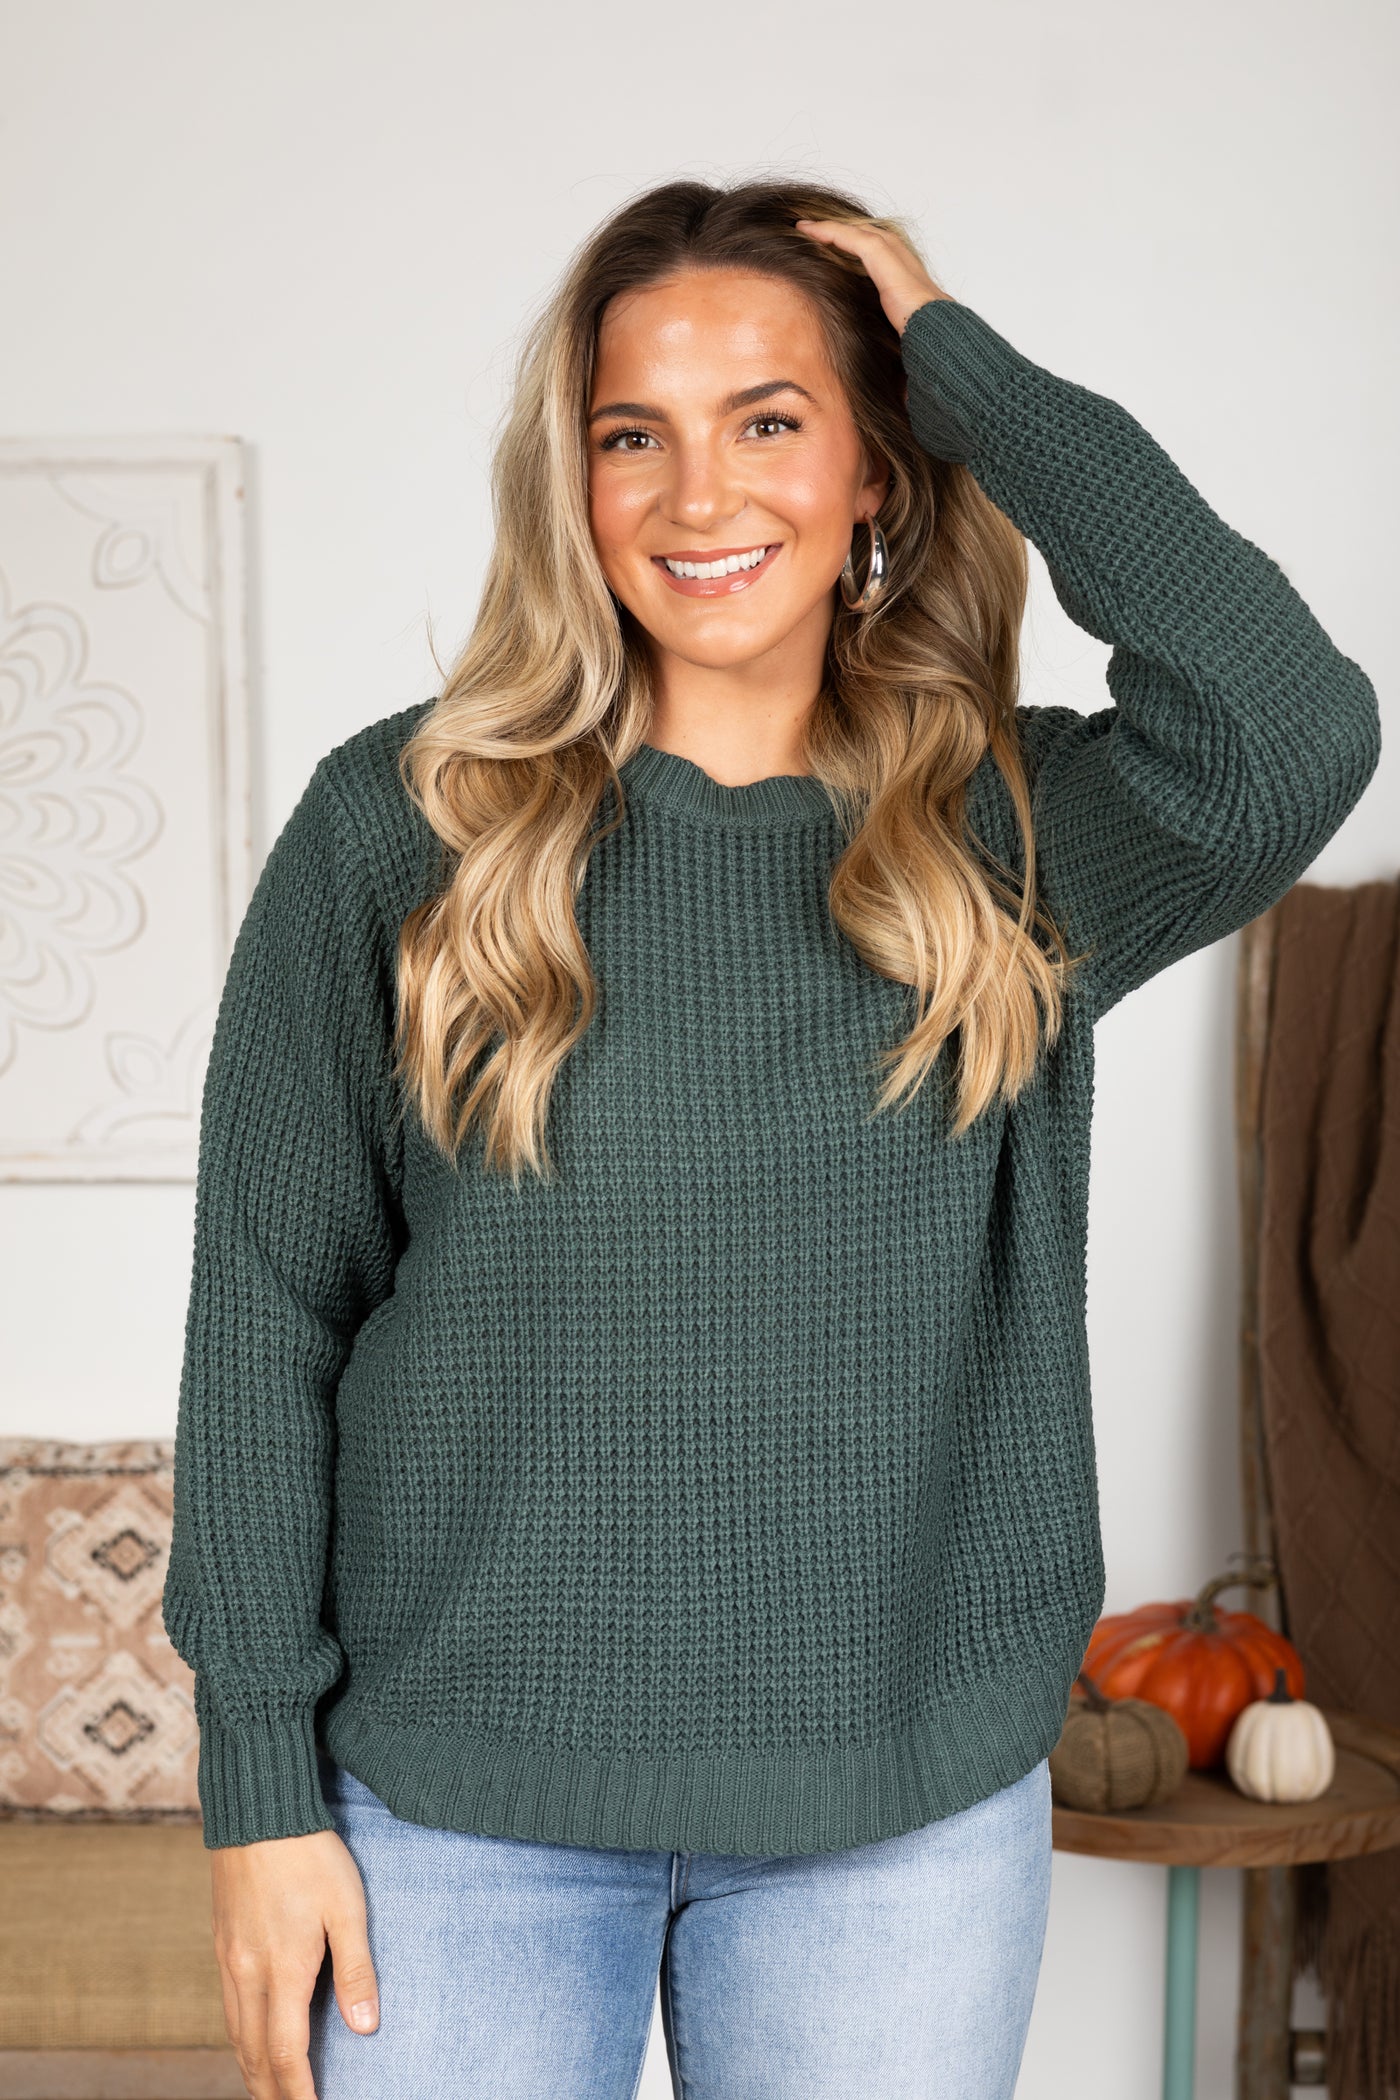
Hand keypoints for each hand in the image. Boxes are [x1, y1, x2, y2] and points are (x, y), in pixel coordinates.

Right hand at [211, 1828, 378, 2098]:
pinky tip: (251, 2040)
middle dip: (271, 2092)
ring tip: (270, 2092)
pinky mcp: (222, 1942)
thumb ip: (357, 1969)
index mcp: (283, 1969)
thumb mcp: (348, 1907)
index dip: (299, 2093)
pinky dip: (240, 2038)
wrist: (257, 1808)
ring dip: (253, 2070)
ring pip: (236, 2034)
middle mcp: (248, 1972)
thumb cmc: (310, 1854)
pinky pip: (228, 2008)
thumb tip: (365, 2028)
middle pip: (254, 2054)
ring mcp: (229, 1958)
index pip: (287, 2053)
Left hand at [793, 218, 952, 336]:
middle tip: (812, 230)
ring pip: (857, 231)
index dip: (852, 249)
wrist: (936, 330)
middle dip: (840, 231)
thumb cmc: (923, 336)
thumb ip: (888, 332)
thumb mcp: (899, 331)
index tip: (829, 252)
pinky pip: (850, 236)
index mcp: (905, 276)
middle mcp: (900, 258)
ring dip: (829, 227)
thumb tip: (881, 368)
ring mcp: (893, 253)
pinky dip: (829, 231)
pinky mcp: (882, 254)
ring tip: (805, 227)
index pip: (875, 254)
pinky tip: (808, 230)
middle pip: (865, 235)